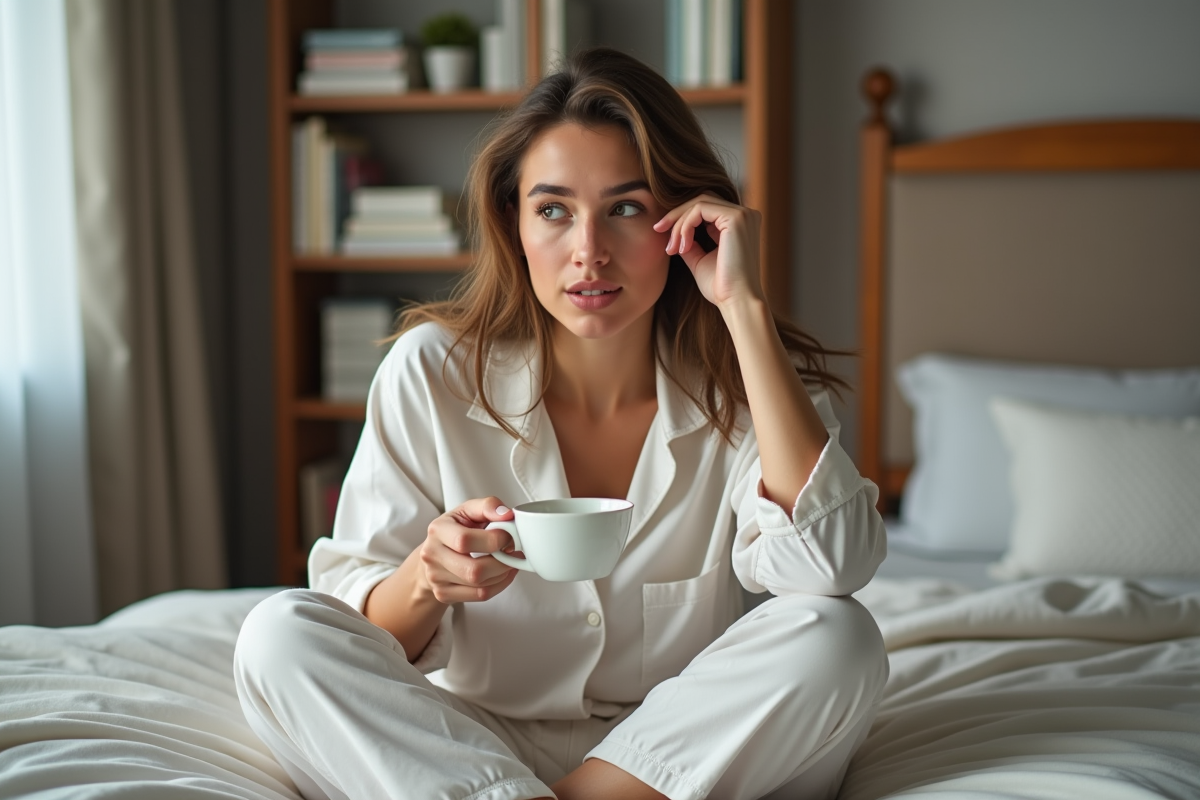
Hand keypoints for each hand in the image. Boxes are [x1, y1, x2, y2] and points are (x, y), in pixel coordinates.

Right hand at [418, 497, 518, 603]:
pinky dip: (499, 585)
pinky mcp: (443, 594)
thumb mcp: (468, 510)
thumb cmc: (456, 529)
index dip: (493, 540)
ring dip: (503, 574)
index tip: (508, 537)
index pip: (465, 540)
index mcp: (438, 530)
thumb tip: (507, 515)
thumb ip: (488, 506)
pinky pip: (480, 595)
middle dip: (502, 563)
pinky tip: (502, 574)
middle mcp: (432, 555)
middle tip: (514, 553)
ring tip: (510, 562)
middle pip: (473, 571)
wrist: (435, 553)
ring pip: (479, 586)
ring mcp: (436, 578)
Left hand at [653, 193, 763, 307]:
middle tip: (658, 230)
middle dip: (676, 215)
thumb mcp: (700, 260)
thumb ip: (690, 243)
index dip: (682, 217)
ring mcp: (743, 215)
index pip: (706, 208)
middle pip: (702, 200)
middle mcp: (745, 215)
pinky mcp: (736, 218)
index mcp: (739, 225)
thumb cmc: (721, 287)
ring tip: (672, 247)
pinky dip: (685, 225)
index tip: (660, 231)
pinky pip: (700, 210)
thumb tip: (674, 232)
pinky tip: (682, 247)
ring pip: (699, 203)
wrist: (736, 302)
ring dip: (679, 223)